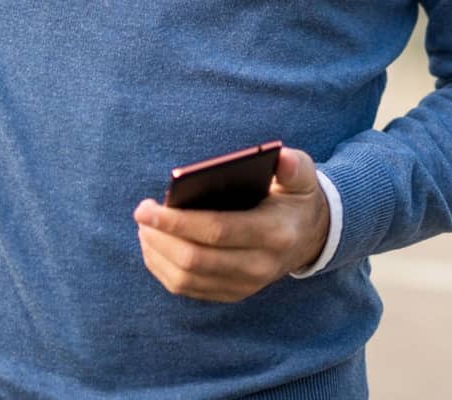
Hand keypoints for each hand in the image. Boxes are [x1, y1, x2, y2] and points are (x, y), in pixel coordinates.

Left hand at [132, 146, 330, 302]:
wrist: (310, 235)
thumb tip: (281, 158)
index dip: (177, 222)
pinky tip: (154, 246)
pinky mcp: (232, 293)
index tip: (146, 208)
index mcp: (275, 234)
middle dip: (160, 237)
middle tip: (141, 214)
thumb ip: (293, 166)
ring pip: (186, 278)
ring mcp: (245, 285)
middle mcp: (260, 266)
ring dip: (157, 254)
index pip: (217, 232)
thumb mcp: (302, 176)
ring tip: (144, 228)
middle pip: (195, 259)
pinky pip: (188, 288)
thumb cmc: (295, 197)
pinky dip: (164, 269)